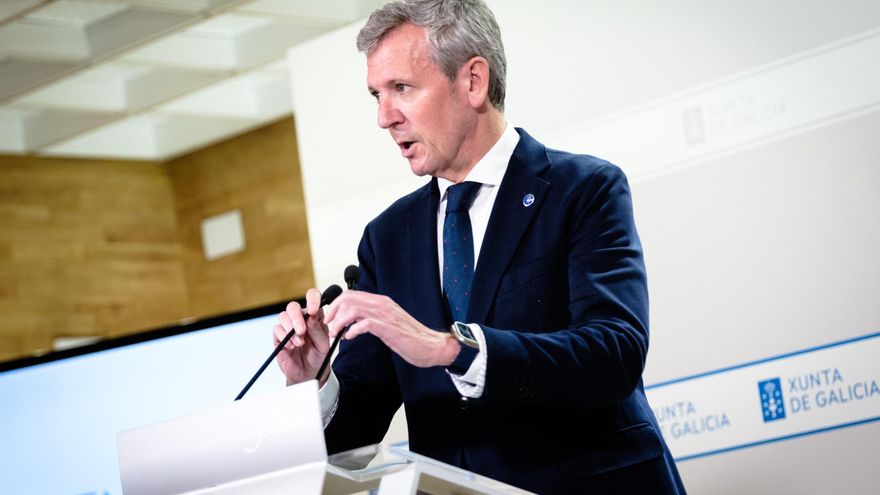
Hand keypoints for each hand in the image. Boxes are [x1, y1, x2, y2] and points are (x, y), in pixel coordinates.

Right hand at [273, 288, 331, 384]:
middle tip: (302, 331)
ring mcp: (288, 327)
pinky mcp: (279, 337)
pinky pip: (277, 329)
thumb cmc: (318, 356)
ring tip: (300, 343)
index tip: (313, 310)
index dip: (312, 299)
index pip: (312, 298)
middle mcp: (300, 318)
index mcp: (314, 316)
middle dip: (297, 318)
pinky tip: (292, 346)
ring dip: (291, 329)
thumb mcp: (323, 344)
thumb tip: (311, 315)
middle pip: (293, 306)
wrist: (309, 374)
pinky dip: (285, 337)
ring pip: (283, 316)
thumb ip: (317, 329)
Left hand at [323, 290, 459, 367]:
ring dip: (339, 322)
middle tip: (329, 325)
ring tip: (336, 333)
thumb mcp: (389, 322)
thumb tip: (354, 320)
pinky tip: (349, 337)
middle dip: (334, 312)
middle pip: (348, 298)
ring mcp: (385, 314)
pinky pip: (362, 324)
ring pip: (352, 309)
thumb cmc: (411, 337)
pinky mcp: (387, 327)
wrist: (430, 345)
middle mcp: (382, 304)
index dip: (336, 304)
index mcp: (382, 301)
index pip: (351, 294)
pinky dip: (351, 331)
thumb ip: (373, 317)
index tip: (330, 317)